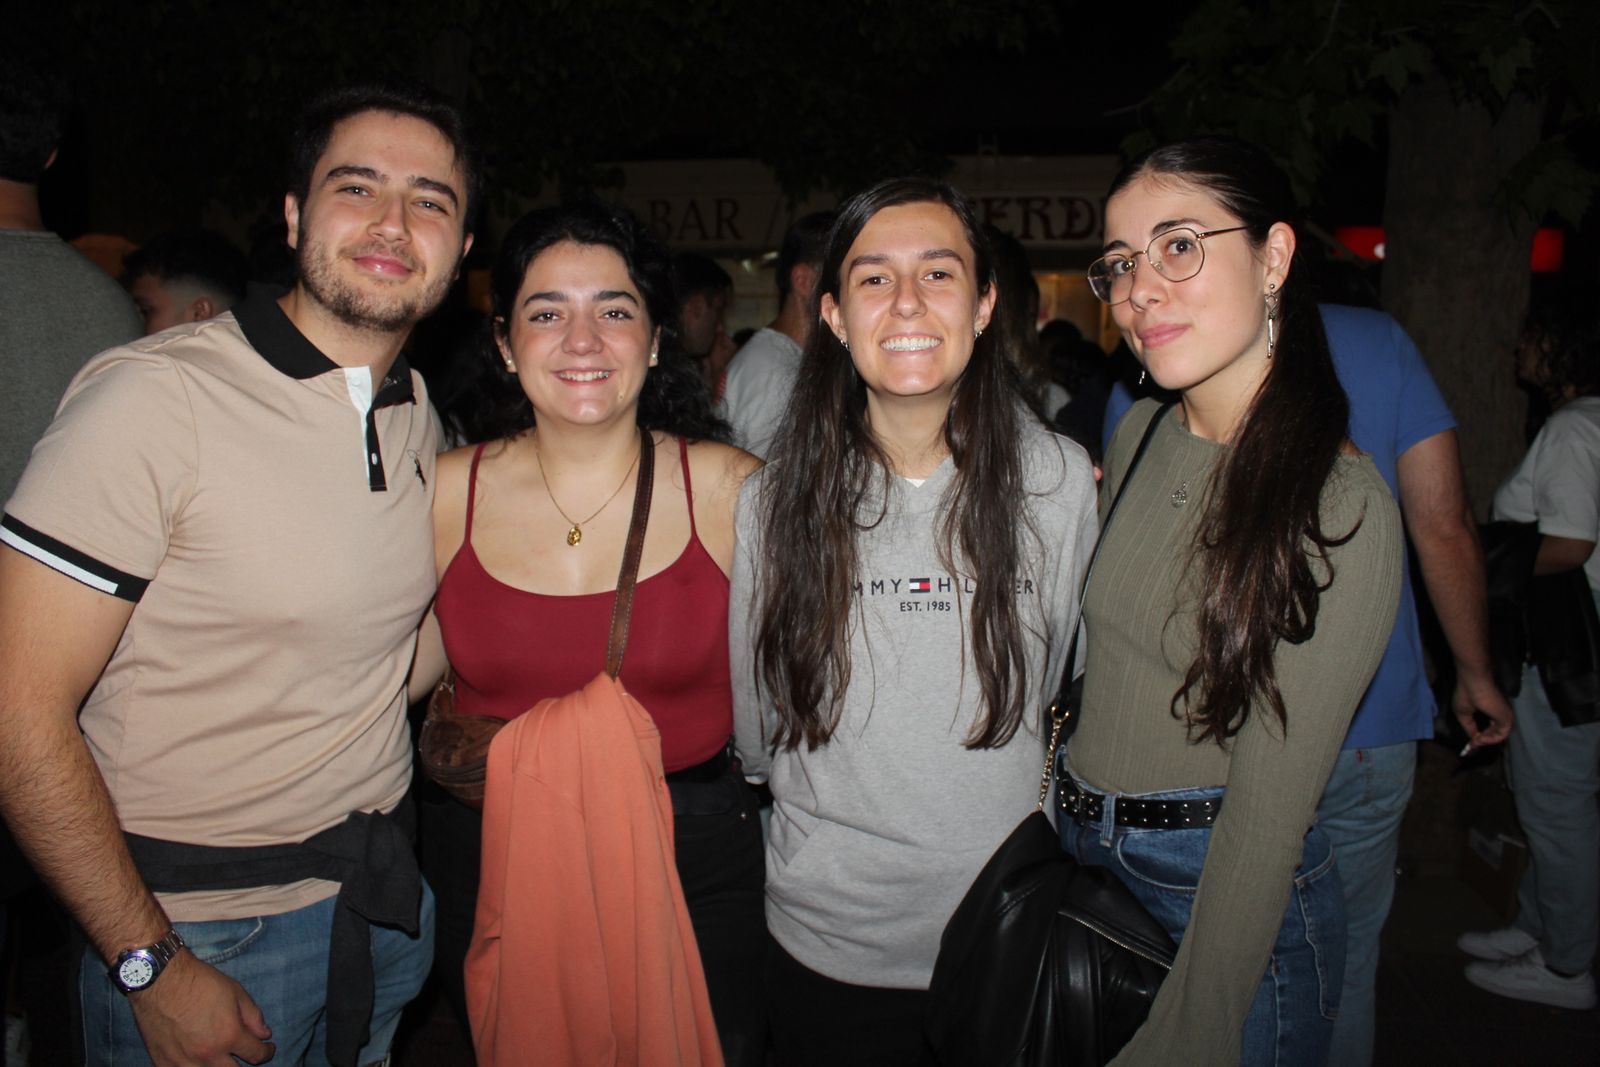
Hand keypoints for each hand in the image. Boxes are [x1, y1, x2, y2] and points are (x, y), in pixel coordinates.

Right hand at [129, 950, 273, 1065]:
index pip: (256, 1055)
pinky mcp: (163, 1063)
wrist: (160, 980)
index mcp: (229, 1036)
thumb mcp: (236, 992)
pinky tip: (197, 1061)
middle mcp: (208, 1054)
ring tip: (221, 1057)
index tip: (267, 1048)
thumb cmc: (199, 982)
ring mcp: (184, 1062)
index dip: (266, 1052)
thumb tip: (264, 1035)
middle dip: (244, 1063)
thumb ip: (253, 1017)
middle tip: (245, 1053)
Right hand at [1453, 669, 1513, 750]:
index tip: (1472, 743)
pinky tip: (1480, 738)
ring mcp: (1505, 716)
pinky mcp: (1506, 718)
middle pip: (1496, 733)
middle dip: (1484, 740)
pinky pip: (1501, 735)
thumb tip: (1473, 739)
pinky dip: (1491, 740)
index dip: (1481, 737)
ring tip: (1476, 741)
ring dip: (1487, 741)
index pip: (1491, 728)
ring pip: (1499, 735)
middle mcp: (1501, 714)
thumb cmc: (1466, 694)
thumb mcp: (1463, 714)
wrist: (1473, 683)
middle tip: (1474, 744)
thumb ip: (1469, 727)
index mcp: (1493, 711)